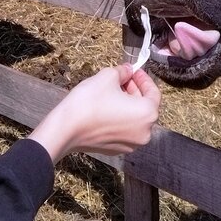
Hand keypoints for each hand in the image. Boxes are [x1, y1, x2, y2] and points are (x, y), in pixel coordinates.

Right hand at [28, 63, 160, 162]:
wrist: (66, 129)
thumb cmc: (89, 101)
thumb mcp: (108, 77)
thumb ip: (123, 72)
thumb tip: (128, 70)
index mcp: (147, 114)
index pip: (154, 93)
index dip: (144, 79)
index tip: (134, 71)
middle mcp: (145, 132)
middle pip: (145, 107)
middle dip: (135, 90)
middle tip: (122, 79)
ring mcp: (131, 144)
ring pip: (135, 119)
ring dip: (127, 104)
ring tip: (113, 92)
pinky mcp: (117, 150)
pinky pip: (124, 130)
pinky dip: (120, 118)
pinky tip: (106, 108)